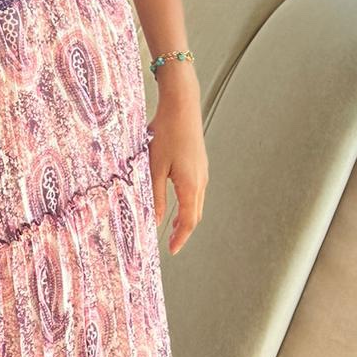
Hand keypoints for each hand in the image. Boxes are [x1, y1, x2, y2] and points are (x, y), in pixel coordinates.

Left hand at [148, 85, 207, 254]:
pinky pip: (197, 190)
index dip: (181, 238)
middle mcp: (201, 181)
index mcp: (191, 186)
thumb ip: (154, 195)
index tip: (172, 250)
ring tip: (173, 226)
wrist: (182, 106)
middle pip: (195, 214)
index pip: (188, 221)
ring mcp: (203, 171)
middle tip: (172, 243)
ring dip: (186, 217)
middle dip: (184, 231)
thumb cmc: (166, 133)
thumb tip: (154, 220)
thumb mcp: (154, 167)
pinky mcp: (200, 163)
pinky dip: (188, 203)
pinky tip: (177, 201)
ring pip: (197, 202)